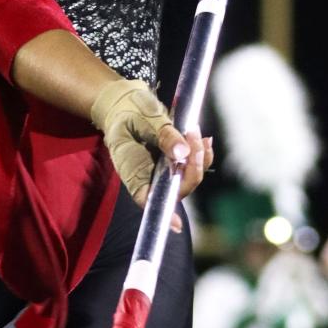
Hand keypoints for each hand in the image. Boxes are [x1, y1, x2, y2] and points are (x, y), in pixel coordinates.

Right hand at [89, 78, 212, 224]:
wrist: (125, 103)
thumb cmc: (128, 111)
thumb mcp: (143, 118)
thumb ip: (163, 134)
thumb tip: (183, 152)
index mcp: (133, 171)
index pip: (148, 198)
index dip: (164, 212)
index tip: (175, 225)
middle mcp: (150, 177)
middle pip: (177, 187)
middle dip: (192, 167)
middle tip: (193, 137)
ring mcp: (163, 171)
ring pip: (188, 178)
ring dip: (200, 158)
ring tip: (197, 133)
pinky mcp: (173, 163)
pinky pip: (192, 166)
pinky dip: (202, 154)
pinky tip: (202, 138)